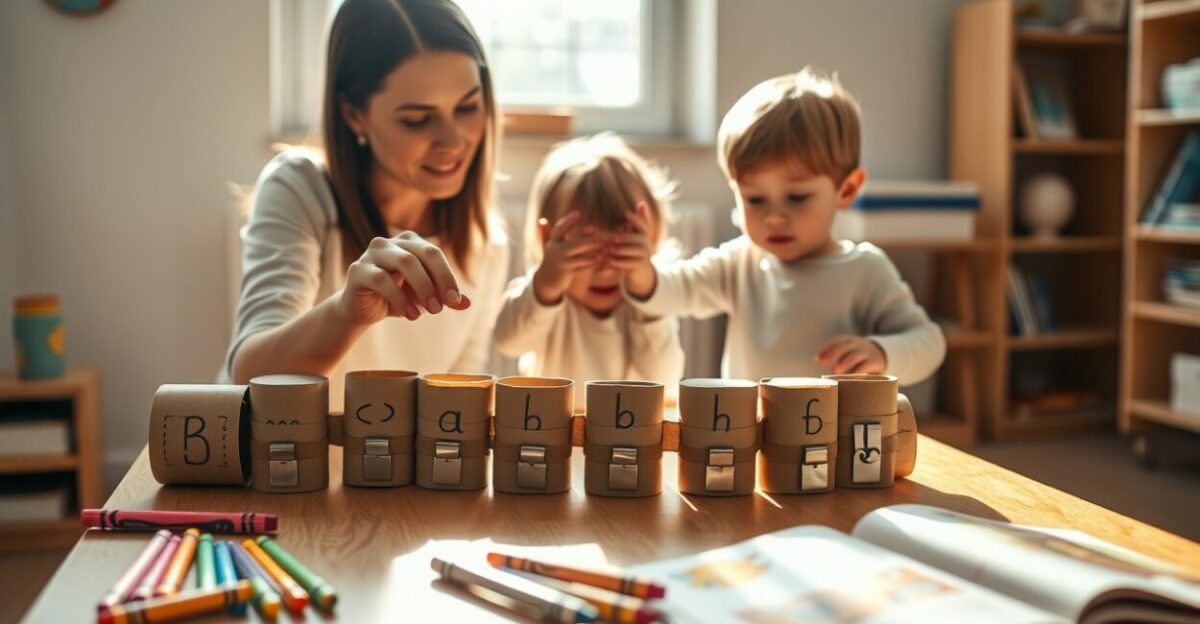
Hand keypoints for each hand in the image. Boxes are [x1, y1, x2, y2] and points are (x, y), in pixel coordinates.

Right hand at [336, 231, 470, 325]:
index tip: (455, 301)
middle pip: (422, 254)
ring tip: (429, 312)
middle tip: (441, 308)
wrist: (362, 310)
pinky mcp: (357, 269)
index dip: (447, 276)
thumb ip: (444, 298)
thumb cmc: (397, 298)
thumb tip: (467, 303)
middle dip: (436, 281)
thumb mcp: (424, 298)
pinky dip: (399, 298)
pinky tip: (409, 314)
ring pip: (404, 262)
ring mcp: (372, 253)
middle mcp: (390, 242)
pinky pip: (381, 279)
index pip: (434, 254)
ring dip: (422, 289)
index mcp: (409, 242)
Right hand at [531, 211, 604, 305]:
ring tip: (603, 250)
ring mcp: (561, 263)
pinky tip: (599, 262)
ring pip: (578, 257)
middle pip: (572, 244)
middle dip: (587, 239)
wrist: (546, 280)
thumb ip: (551, 234)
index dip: (568, 221)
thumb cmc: (553, 260)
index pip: (559, 229)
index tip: (578, 213)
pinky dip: (590, 265)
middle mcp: (555, 251)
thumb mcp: (552, 246)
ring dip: (592, 254)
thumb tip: (542, 220)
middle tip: (599, 234)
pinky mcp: (565, 273)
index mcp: (553, 242)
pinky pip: (580, 268)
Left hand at [609, 202, 656, 298]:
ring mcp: (645, 256)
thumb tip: (642, 203)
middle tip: (614, 237)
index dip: (636, 219)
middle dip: (626, 237)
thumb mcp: (634, 236)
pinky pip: (630, 264)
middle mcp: (647, 244)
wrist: (639, 271)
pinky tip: (609, 260)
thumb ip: (635, 223)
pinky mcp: (640, 266)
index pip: (644, 224)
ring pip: (634, 251)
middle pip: (639, 238)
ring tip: (609, 249)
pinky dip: (619, 262)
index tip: (626, 213)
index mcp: (644, 235)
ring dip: (621, 250)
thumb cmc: (632, 250)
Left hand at [815, 336, 886, 374]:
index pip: (836, 342)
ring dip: (844, 363)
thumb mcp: (848, 352)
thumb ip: (836, 357)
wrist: (885, 353)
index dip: (826, 349)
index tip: (816, 359)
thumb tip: (818, 364)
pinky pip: (866, 366)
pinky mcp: (875, 362)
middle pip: (844, 347)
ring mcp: (866, 352)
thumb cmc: (859, 357)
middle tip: (823, 363)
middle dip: (833, 354)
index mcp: (849, 341)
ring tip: (835, 371)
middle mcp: (857, 345)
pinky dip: (858, 371)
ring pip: (854, 356)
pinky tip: (851, 378)